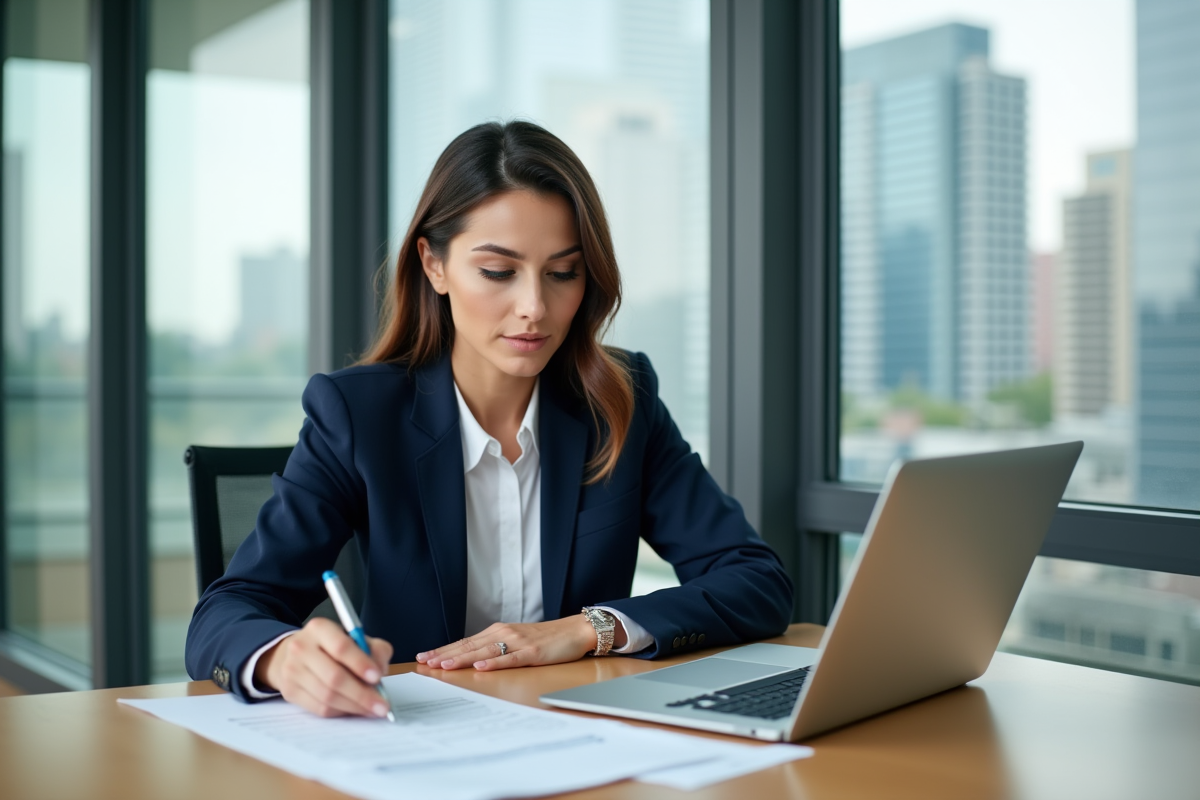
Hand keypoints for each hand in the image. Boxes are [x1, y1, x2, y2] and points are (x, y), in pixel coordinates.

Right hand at [254, 617, 393, 717]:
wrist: (297, 654)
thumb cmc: (332, 647)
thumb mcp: (355, 638)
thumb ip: (374, 649)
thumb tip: (381, 670)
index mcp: (320, 628)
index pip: (341, 647)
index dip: (360, 663)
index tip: (377, 677)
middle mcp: (301, 647)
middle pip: (334, 676)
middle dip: (362, 694)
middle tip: (381, 705)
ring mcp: (292, 670)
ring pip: (327, 696)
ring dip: (354, 706)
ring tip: (372, 709)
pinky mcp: (289, 691)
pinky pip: (319, 708)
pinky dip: (341, 711)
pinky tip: (355, 709)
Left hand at [416, 614, 624, 670]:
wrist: (574, 630)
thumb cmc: (545, 638)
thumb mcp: (516, 640)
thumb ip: (496, 647)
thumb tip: (472, 659)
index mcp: (498, 632)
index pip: (465, 642)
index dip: (444, 649)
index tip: (425, 657)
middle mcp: (504, 634)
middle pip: (469, 645)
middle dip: (445, 654)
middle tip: (424, 662)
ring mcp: (518, 642)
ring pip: (485, 651)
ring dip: (463, 658)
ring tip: (444, 665)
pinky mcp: (532, 652)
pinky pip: (510, 659)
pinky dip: (494, 662)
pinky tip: (480, 666)